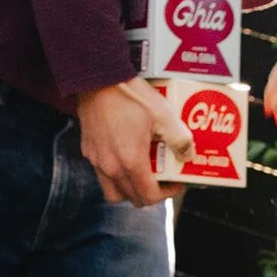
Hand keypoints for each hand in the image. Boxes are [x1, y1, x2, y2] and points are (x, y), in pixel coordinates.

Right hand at [76, 79, 194, 205]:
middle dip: (150, 193)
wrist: (98, 79)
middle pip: (131, 197)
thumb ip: (179, 139)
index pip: (148, 196)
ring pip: (113, 190)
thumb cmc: (130, 96)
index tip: (176, 182)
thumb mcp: (164, 115)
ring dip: (130, 188)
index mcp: (130, 162)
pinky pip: (102, 174)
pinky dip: (115, 174)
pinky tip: (126, 154)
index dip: (167, 194)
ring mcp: (96, 160)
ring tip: (143, 172)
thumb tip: (188, 155)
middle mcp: (110, 167)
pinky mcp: (88, 150)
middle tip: (163, 178)